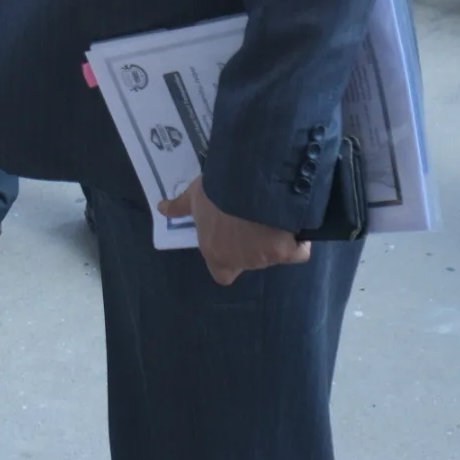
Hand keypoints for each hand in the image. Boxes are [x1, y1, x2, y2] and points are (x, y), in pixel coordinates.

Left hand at [155, 175, 311, 287]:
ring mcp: (264, 258)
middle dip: (252, 241)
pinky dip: (299, 242)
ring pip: (273, 253)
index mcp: (216, 253)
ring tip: (271, 212)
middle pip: (250, 258)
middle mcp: (241, 261)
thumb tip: (160, 208)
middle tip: (252, 217)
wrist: (246, 186)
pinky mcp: (287, 251)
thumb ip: (179, 207)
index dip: (227, 262)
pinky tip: (297, 227)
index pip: (222, 273)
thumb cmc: (215, 194)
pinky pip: (298, 252)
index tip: (231, 242)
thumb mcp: (193, 197)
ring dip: (273, 236)